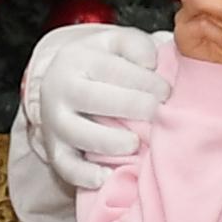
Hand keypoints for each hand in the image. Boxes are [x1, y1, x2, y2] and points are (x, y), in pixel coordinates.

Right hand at [21, 23, 173, 193]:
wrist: (63, 83)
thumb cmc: (103, 65)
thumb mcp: (116, 44)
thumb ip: (136, 45)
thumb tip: (152, 62)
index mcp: (78, 59)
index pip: (113, 69)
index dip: (144, 80)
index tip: (167, 91)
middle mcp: (61, 89)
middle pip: (94, 98)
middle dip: (131, 106)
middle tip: (157, 113)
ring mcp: (54, 121)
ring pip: (77, 133)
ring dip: (109, 141)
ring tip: (135, 144)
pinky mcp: (55, 149)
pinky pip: (65, 166)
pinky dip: (84, 175)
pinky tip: (107, 177)